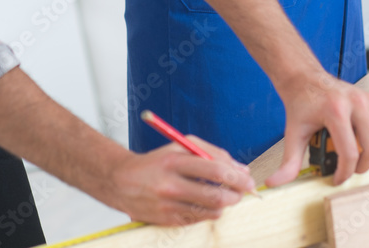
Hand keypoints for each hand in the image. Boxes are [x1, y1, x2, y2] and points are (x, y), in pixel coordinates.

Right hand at [113, 136, 254, 225]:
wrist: (121, 182)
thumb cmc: (156, 162)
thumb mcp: (179, 147)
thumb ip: (210, 153)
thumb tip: (239, 168)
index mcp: (174, 161)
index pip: (213, 168)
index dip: (236, 175)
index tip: (248, 178)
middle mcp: (171, 184)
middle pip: (215, 194)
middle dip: (236, 194)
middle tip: (244, 191)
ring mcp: (169, 205)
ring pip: (210, 210)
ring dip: (225, 204)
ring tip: (228, 197)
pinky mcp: (167, 220)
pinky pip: (198, 219)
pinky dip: (210, 212)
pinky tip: (210, 204)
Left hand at [266, 69, 368, 186]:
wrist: (305, 78)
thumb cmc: (301, 103)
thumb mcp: (293, 132)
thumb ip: (289, 161)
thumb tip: (275, 183)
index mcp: (335, 110)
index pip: (349, 152)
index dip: (344, 173)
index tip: (336, 179)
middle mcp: (356, 102)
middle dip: (363, 167)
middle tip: (350, 170)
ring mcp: (368, 99)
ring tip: (362, 159)